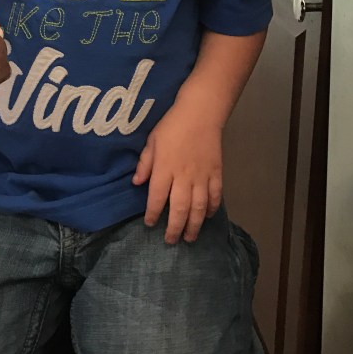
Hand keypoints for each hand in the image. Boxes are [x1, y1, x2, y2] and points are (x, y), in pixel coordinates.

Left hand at [132, 109, 222, 244]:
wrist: (201, 113)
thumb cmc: (172, 125)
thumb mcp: (152, 141)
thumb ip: (145, 163)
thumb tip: (136, 183)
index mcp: (165, 168)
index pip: (157, 198)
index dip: (153, 214)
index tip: (150, 224)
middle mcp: (184, 176)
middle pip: (180, 209)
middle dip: (175, 228)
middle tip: (170, 240)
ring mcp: (202, 176)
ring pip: (199, 208)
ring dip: (194, 225)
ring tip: (189, 238)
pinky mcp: (216, 173)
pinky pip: (215, 196)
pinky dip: (212, 209)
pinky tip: (207, 217)